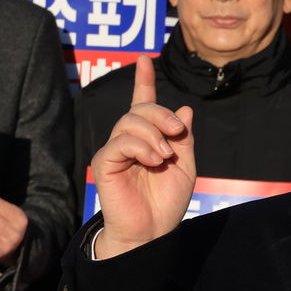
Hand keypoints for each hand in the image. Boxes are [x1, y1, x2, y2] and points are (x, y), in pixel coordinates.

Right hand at [91, 54, 195, 258]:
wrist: (152, 231)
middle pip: (140, 108)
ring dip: (154, 134)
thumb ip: (184, 139)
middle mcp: (129, 140)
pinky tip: (153, 161)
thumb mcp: (185, 166)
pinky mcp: (104, 162)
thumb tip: (185, 109)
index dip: (144, 81)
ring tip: (165, 157)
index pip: (144, 103)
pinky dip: (141, 147)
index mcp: (149, 138)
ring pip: (130, 121)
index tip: (144, 59)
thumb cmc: (166, 202)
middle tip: (177, 133)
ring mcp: (115, 150)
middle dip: (161, 114)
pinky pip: (121, 141)